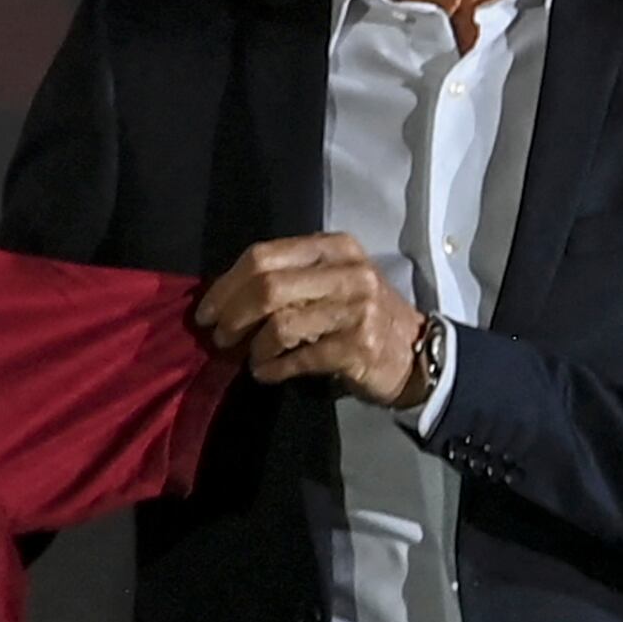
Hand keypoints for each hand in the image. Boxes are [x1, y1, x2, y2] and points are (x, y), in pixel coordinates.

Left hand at [192, 233, 425, 403]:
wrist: (416, 353)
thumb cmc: (362, 315)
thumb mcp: (333, 282)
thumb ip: (289, 279)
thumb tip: (225, 297)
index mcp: (335, 248)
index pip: (264, 255)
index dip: (226, 284)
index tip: (206, 311)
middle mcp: (348, 272)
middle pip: (267, 287)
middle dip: (232, 315)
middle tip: (220, 337)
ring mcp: (357, 309)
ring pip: (281, 323)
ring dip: (254, 347)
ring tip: (250, 358)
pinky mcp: (358, 347)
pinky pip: (300, 358)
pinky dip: (275, 369)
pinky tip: (267, 374)